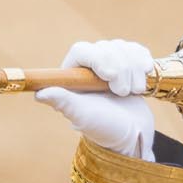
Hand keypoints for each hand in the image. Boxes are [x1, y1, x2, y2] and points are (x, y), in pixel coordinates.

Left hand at [35, 39, 155, 159]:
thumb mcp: (83, 117)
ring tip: (132, 92)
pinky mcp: (128, 63)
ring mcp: (109, 63)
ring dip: (134, 70)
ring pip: (124, 48)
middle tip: (123, 93)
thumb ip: (63, 102)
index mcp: (72, 76)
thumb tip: (39, 94)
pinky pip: (137, 50)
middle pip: (106, 47)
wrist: (133, 135)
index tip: (110, 76)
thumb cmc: (105, 128)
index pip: (82, 50)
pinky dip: (143, 64)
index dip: (99, 58)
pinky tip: (142, 81)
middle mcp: (88, 67)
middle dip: (121, 69)